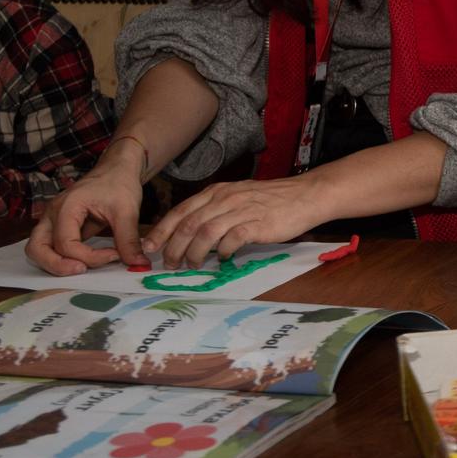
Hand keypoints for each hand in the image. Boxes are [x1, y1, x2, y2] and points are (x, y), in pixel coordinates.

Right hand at [27, 140, 147, 273]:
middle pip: (37, 248)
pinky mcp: (59, 226)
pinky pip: (51, 247)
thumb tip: (137, 264)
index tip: (115, 255)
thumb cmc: (119, 184)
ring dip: (55, 263)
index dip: (90, 257)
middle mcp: (52, 214)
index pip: (66, 243)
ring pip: (38, 249)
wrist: (116, 170)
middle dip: (56, 265)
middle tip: (82, 270)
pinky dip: (62, 258)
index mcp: (67, 207)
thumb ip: (129, 239)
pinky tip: (87, 260)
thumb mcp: (127, 211)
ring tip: (83, 268)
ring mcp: (52, 220)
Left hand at [143, 176, 329, 267]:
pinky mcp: (257, 224)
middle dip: (173, 246)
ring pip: (205, 233)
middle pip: (189, 224)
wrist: (305, 195)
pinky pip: (231, 240)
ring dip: (194, 253)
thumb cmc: (272, 199)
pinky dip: (222, 252)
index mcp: (217, 192)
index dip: (162, 230)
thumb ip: (216, 210)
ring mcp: (241, 211)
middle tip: (170, 263)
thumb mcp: (238, 196)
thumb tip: (193, 232)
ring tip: (191, 265)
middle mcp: (225, 199)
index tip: (150, 247)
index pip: (181, 211)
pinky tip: (222, 259)